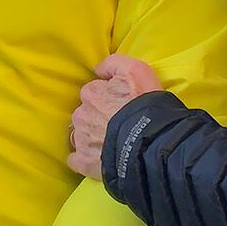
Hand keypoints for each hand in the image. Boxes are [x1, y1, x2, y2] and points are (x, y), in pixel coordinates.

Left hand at [67, 54, 161, 178]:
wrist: (151, 141)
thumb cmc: (145, 103)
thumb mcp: (136, 70)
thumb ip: (113, 63)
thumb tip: (98, 70)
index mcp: (91, 93)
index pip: (93, 92)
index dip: (108, 97)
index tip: (120, 105)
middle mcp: (81, 115)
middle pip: (86, 113)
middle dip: (97, 117)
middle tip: (117, 124)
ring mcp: (81, 140)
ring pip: (80, 135)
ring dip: (91, 137)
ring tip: (109, 142)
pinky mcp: (84, 162)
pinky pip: (75, 160)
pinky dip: (83, 159)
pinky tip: (96, 159)